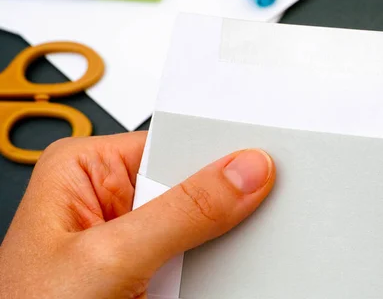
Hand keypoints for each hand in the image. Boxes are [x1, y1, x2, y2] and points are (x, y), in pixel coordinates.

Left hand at [0, 132, 275, 298]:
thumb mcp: (109, 257)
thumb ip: (183, 213)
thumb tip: (245, 171)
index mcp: (87, 169)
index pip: (172, 143)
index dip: (218, 151)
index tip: (263, 160)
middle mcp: (110, 195)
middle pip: (190, 183)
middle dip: (220, 200)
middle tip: (255, 207)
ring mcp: (130, 235)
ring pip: (198, 223)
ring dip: (217, 238)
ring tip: (218, 256)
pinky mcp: (144, 269)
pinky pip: (194, 256)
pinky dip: (210, 265)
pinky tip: (211, 273)